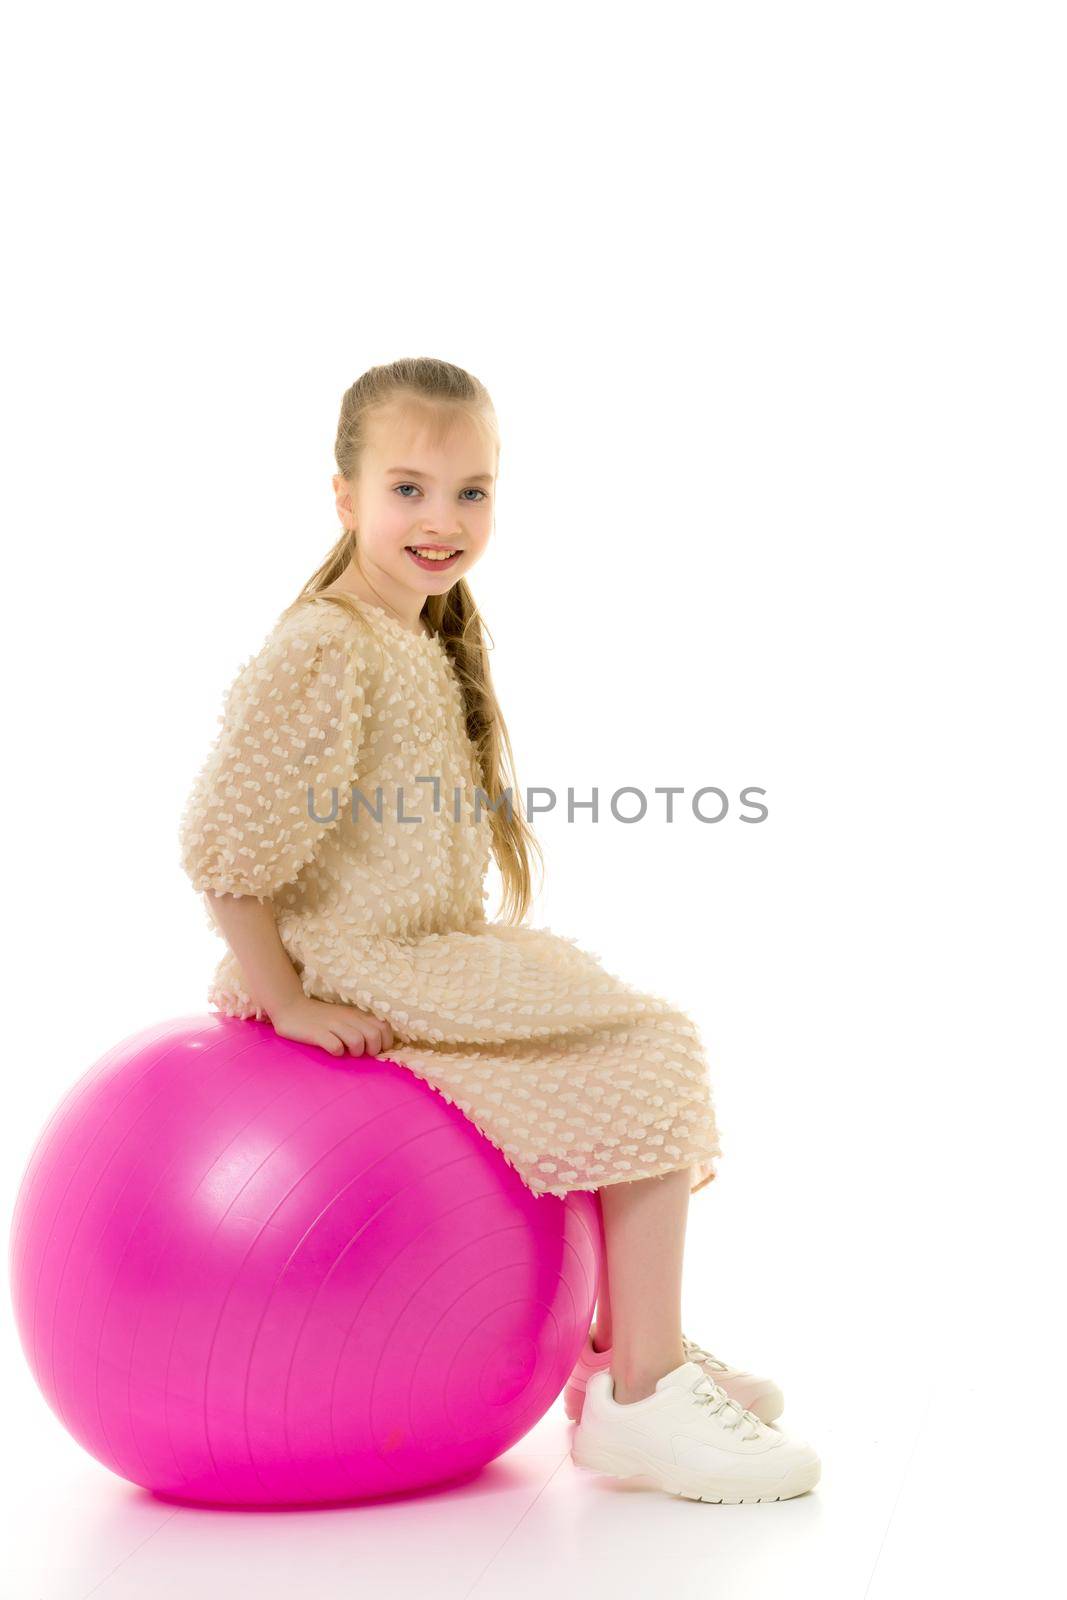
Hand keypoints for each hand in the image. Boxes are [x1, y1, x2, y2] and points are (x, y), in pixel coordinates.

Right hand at [269, 995, 395, 1058]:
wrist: (291, 1008)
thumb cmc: (321, 1018)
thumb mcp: (345, 1018)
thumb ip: (361, 1026)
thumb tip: (379, 1044)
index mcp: (357, 1014)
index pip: (384, 1027)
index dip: (385, 1042)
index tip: (374, 1050)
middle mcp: (348, 1018)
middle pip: (374, 1036)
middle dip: (372, 1050)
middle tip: (360, 1053)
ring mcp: (332, 1024)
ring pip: (358, 1041)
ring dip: (355, 1052)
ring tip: (346, 1052)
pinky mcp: (317, 1033)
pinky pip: (335, 1046)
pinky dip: (337, 1052)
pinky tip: (332, 1050)